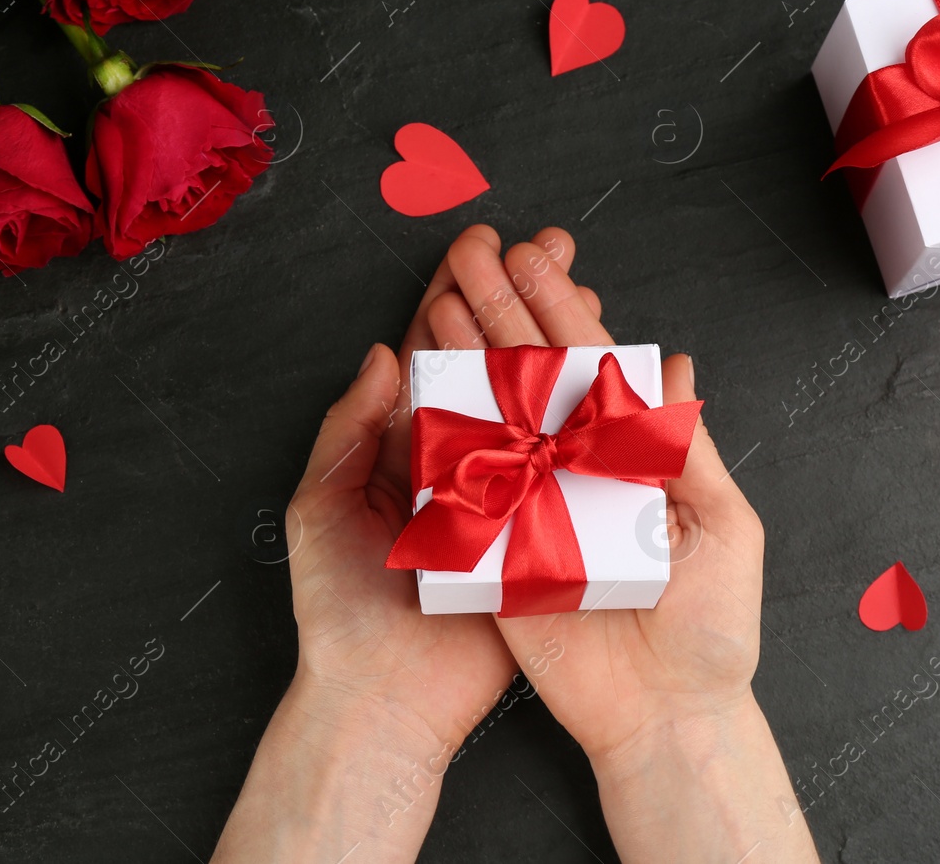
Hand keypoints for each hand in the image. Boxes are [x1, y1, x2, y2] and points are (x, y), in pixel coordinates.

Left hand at [215, 226, 592, 860]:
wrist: (380, 698)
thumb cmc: (338, 607)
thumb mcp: (321, 505)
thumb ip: (349, 427)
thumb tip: (383, 354)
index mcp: (403, 443)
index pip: (433, 350)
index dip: (458, 293)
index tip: (487, 242)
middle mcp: (458, 457)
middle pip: (495, 362)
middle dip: (525, 302)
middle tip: (559, 248)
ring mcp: (503, 492)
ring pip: (538, 406)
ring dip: (564, 349)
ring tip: (593, 297)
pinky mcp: (538, 533)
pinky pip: (568, 471)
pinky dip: (593, 428)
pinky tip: (618, 387)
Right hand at [426, 226, 818, 862]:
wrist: (666, 716)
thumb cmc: (711, 628)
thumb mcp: (724, 525)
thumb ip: (691, 450)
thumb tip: (680, 369)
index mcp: (632, 456)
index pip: (590, 368)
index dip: (560, 310)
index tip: (531, 256)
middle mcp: (577, 470)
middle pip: (533, 378)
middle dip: (503, 311)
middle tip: (471, 251)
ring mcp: (533, 506)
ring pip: (493, 418)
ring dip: (467, 356)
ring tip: (441, 297)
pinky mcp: (496, 551)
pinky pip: (464, 488)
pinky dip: (443, 437)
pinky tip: (423, 383)